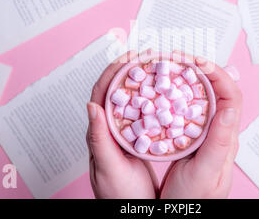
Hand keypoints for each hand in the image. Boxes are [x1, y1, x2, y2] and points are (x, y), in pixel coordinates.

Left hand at [86, 50, 158, 198]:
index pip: (101, 93)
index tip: (130, 55)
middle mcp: (110, 129)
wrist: (134, 213)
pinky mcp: (139, 140)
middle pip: (118, 90)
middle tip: (149, 55)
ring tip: (158, 67)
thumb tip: (91, 105)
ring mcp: (125, 133)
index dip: (114, 71)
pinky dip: (154, 99)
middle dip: (131, 69)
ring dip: (143, 81)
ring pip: (132, 99)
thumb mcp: (108, 167)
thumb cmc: (117, 196)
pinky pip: (145, 113)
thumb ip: (99, 139)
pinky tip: (166, 94)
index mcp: (99, 132)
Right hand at [160, 53, 241, 198]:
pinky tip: (161, 91)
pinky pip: (186, 109)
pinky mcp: (189, 137)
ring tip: (168, 68)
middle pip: (215, 91)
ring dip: (186, 79)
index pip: (231, 95)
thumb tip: (230, 107)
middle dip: (198, 69)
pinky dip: (175, 95)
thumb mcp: (207, 172)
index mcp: (226, 137)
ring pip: (200, 98)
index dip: (216, 73)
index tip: (194, 61)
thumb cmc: (196, 199)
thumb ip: (219, 142)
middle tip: (176, 58)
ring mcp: (203, 134)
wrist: (181, 214)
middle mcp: (217, 132)